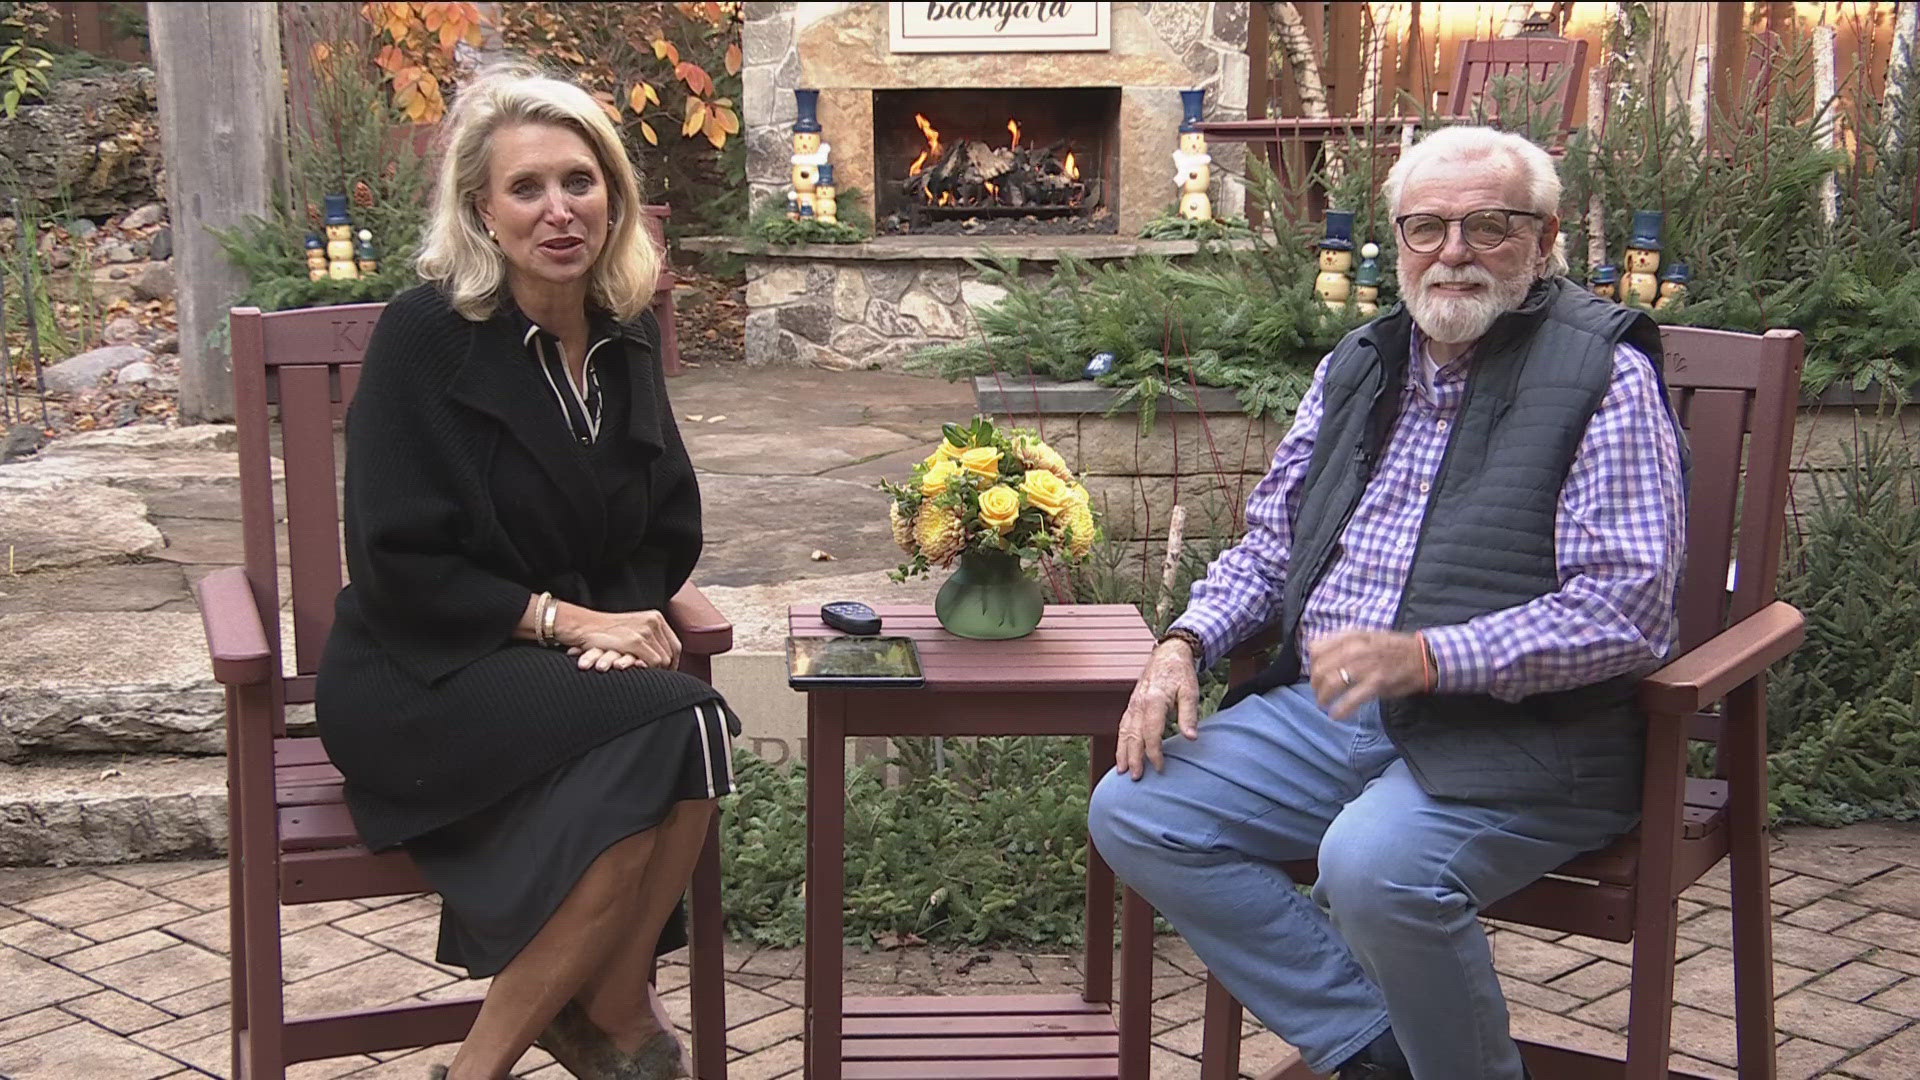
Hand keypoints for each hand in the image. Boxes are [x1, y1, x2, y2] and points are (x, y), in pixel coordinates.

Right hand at [562, 608, 681, 670]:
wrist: (582, 626)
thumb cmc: (604, 632)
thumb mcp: (632, 627)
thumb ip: (648, 638)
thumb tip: (663, 658)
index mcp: (655, 617)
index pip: (674, 645)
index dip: (673, 662)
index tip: (668, 673)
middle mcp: (653, 621)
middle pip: (671, 653)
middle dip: (667, 670)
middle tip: (659, 680)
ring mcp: (645, 631)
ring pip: (663, 660)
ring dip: (658, 672)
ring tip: (650, 679)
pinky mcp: (635, 641)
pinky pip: (653, 662)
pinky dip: (650, 671)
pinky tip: (641, 674)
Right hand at [1115, 638, 1201, 779]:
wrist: (1168, 654)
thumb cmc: (1181, 673)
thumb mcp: (1190, 692)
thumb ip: (1189, 715)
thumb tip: (1192, 738)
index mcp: (1153, 701)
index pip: (1151, 733)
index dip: (1154, 753)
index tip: (1160, 768)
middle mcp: (1138, 704)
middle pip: (1133, 736)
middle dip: (1133, 758)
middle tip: (1136, 778)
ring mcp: (1132, 704)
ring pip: (1124, 732)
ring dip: (1122, 752)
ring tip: (1122, 771)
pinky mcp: (1131, 705)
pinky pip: (1122, 726)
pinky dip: (1120, 742)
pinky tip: (1121, 753)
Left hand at [1306, 629, 1425, 719]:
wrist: (1423, 656)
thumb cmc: (1393, 648)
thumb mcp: (1365, 636)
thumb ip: (1343, 643)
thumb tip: (1320, 656)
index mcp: (1350, 637)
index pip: (1316, 649)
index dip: (1312, 665)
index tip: (1316, 675)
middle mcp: (1355, 649)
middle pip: (1320, 669)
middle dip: (1315, 685)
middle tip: (1320, 693)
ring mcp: (1366, 666)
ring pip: (1331, 683)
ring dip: (1324, 698)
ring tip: (1324, 705)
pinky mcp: (1376, 683)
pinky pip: (1351, 699)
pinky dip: (1340, 710)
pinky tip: (1336, 716)